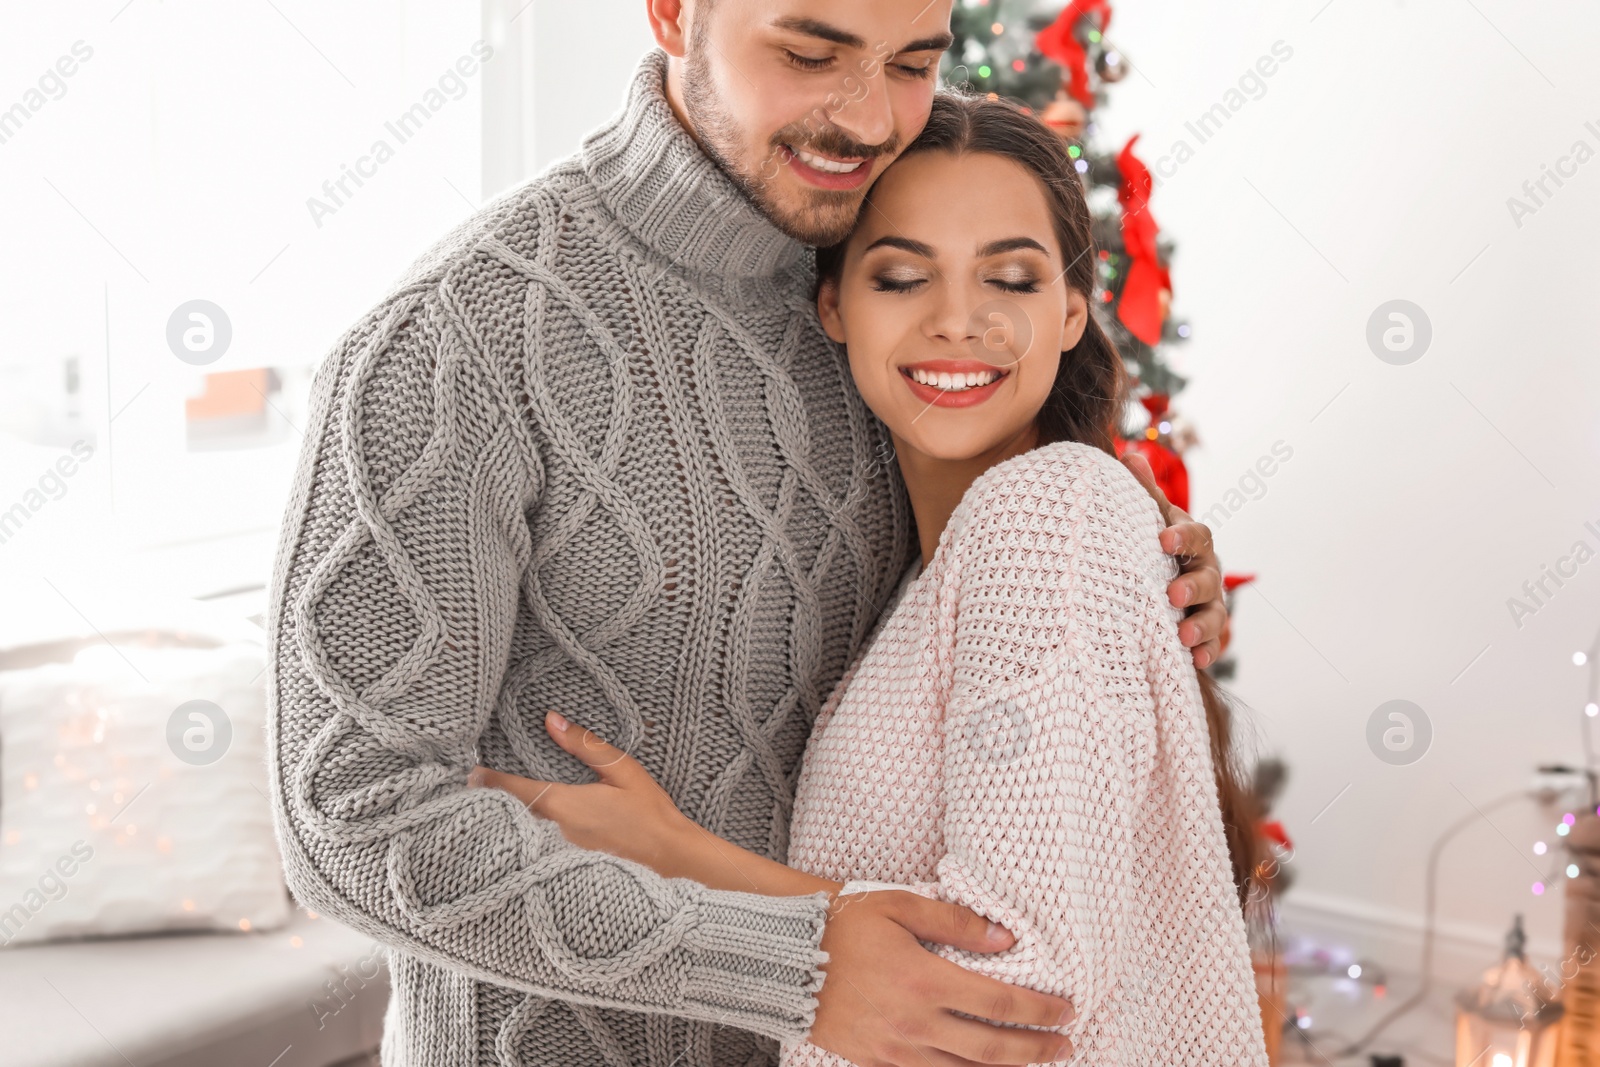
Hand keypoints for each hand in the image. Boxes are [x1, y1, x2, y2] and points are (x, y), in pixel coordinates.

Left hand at [468, 712, 692, 874]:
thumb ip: (585, 745)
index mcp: (564, 805)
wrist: (672, 860)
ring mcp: (560, 852)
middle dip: (494, 799)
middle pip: (512, 812)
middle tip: (478, 784)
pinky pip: (539, 842)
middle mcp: (555, 832)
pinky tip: (531, 823)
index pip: (514, 790)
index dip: (488, 780)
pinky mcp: (569, 861)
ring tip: (499, 799)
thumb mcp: (621, 770)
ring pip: (524, 828)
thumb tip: (551, 721)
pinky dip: (529, 829)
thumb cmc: (651, 813)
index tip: (470, 772)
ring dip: (511, 814)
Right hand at [810, 889, 1075, 1065]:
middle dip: (1036, 1050)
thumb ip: (955, 921)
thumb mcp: (898, 906)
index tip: (1067, 1010)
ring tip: (1033, 1066)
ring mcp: (895, 1050)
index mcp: (924, 980)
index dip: (1039, 1011)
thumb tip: (1005, 938)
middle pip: (992, 1049)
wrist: (784, 960)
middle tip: (1066, 1045)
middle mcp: (915, 1023)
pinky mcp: (876, 1063)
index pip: (1000, 1004)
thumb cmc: (842, 925)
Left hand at [1121, 452, 1228, 668]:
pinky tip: (1194, 659)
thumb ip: (1142, 493)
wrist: (1153, 581)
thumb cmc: (1149, 545)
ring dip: (1201, 624)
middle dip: (1193, 585)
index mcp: (1190, 541)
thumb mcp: (1146, 519)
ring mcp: (1207, 603)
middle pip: (1209, 577)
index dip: (1182, 536)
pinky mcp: (1202, 633)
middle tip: (1172, 594)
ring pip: (1214, 614)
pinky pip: (1211, 643)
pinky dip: (1205, 651)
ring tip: (1182, 636)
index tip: (1163, 538)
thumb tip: (1132, 457)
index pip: (1195, 534)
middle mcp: (1205, 571)